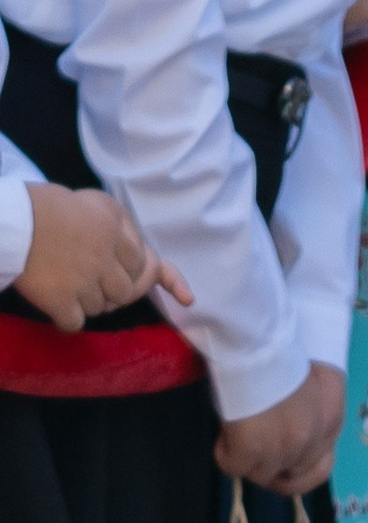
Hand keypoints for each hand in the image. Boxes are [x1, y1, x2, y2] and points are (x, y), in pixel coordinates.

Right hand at [15, 181, 190, 326]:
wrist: (20, 222)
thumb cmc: (57, 207)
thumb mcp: (100, 204)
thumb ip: (123, 225)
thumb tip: (140, 250)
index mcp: (117, 234)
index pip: (146, 265)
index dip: (153, 276)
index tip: (188, 298)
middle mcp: (106, 259)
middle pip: (126, 291)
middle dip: (116, 290)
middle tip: (98, 281)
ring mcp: (84, 283)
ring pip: (101, 308)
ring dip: (90, 302)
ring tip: (71, 281)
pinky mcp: (61, 302)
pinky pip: (76, 324)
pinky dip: (70, 319)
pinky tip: (62, 306)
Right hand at [215, 362, 343, 498]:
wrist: (261, 340)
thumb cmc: (285, 350)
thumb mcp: (314, 381)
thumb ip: (311, 413)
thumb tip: (287, 435)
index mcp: (332, 419)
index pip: (320, 468)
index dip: (296, 466)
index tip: (281, 456)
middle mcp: (312, 439)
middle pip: (288, 477)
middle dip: (271, 464)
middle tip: (255, 443)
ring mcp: (282, 449)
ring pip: (260, 474)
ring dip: (248, 457)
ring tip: (242, 428)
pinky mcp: (252, 452)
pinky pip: (233, 468)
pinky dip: (226, 452)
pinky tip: (228, 429)